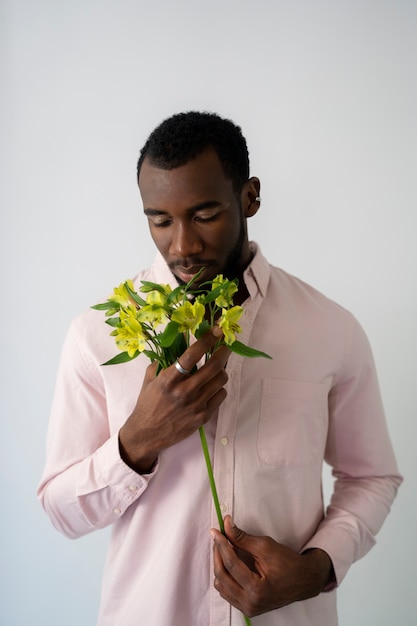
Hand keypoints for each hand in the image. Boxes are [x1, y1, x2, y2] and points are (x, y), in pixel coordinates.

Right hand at [119, 328, 228, 472]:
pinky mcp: (203, 416)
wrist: (147, 433)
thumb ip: (163, 361)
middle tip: (225, 347)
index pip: (192, 355)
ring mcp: (196, 405)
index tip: (217, 330)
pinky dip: (218, 388)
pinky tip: (211, 387)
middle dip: (223, 352)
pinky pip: (221, 395)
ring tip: (215, 369)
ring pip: (221, 380)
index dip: (207, 340)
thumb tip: (177, 344)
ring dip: (221, 371)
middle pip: (214, 366)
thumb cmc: (148, 403)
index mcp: (169, 379)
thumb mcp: (150, 378)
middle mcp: (184, 391)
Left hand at [211, 516, 332, 617]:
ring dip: (220, 565)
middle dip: (218, 554)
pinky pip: (227, 592)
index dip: (221, 545)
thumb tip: (226, 526)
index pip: (231, 564)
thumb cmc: (288, 563)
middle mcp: (251, 603)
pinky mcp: (248, 609)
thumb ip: (242, 538)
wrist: (304, 580)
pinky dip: (225, 576)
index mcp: (257, 590)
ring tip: (225, 549)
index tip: (216, 531)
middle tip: (219, 538)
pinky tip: (230, 563)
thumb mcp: (266, 547)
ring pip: (221, 586)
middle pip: (222, 576)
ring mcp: (249, 609)